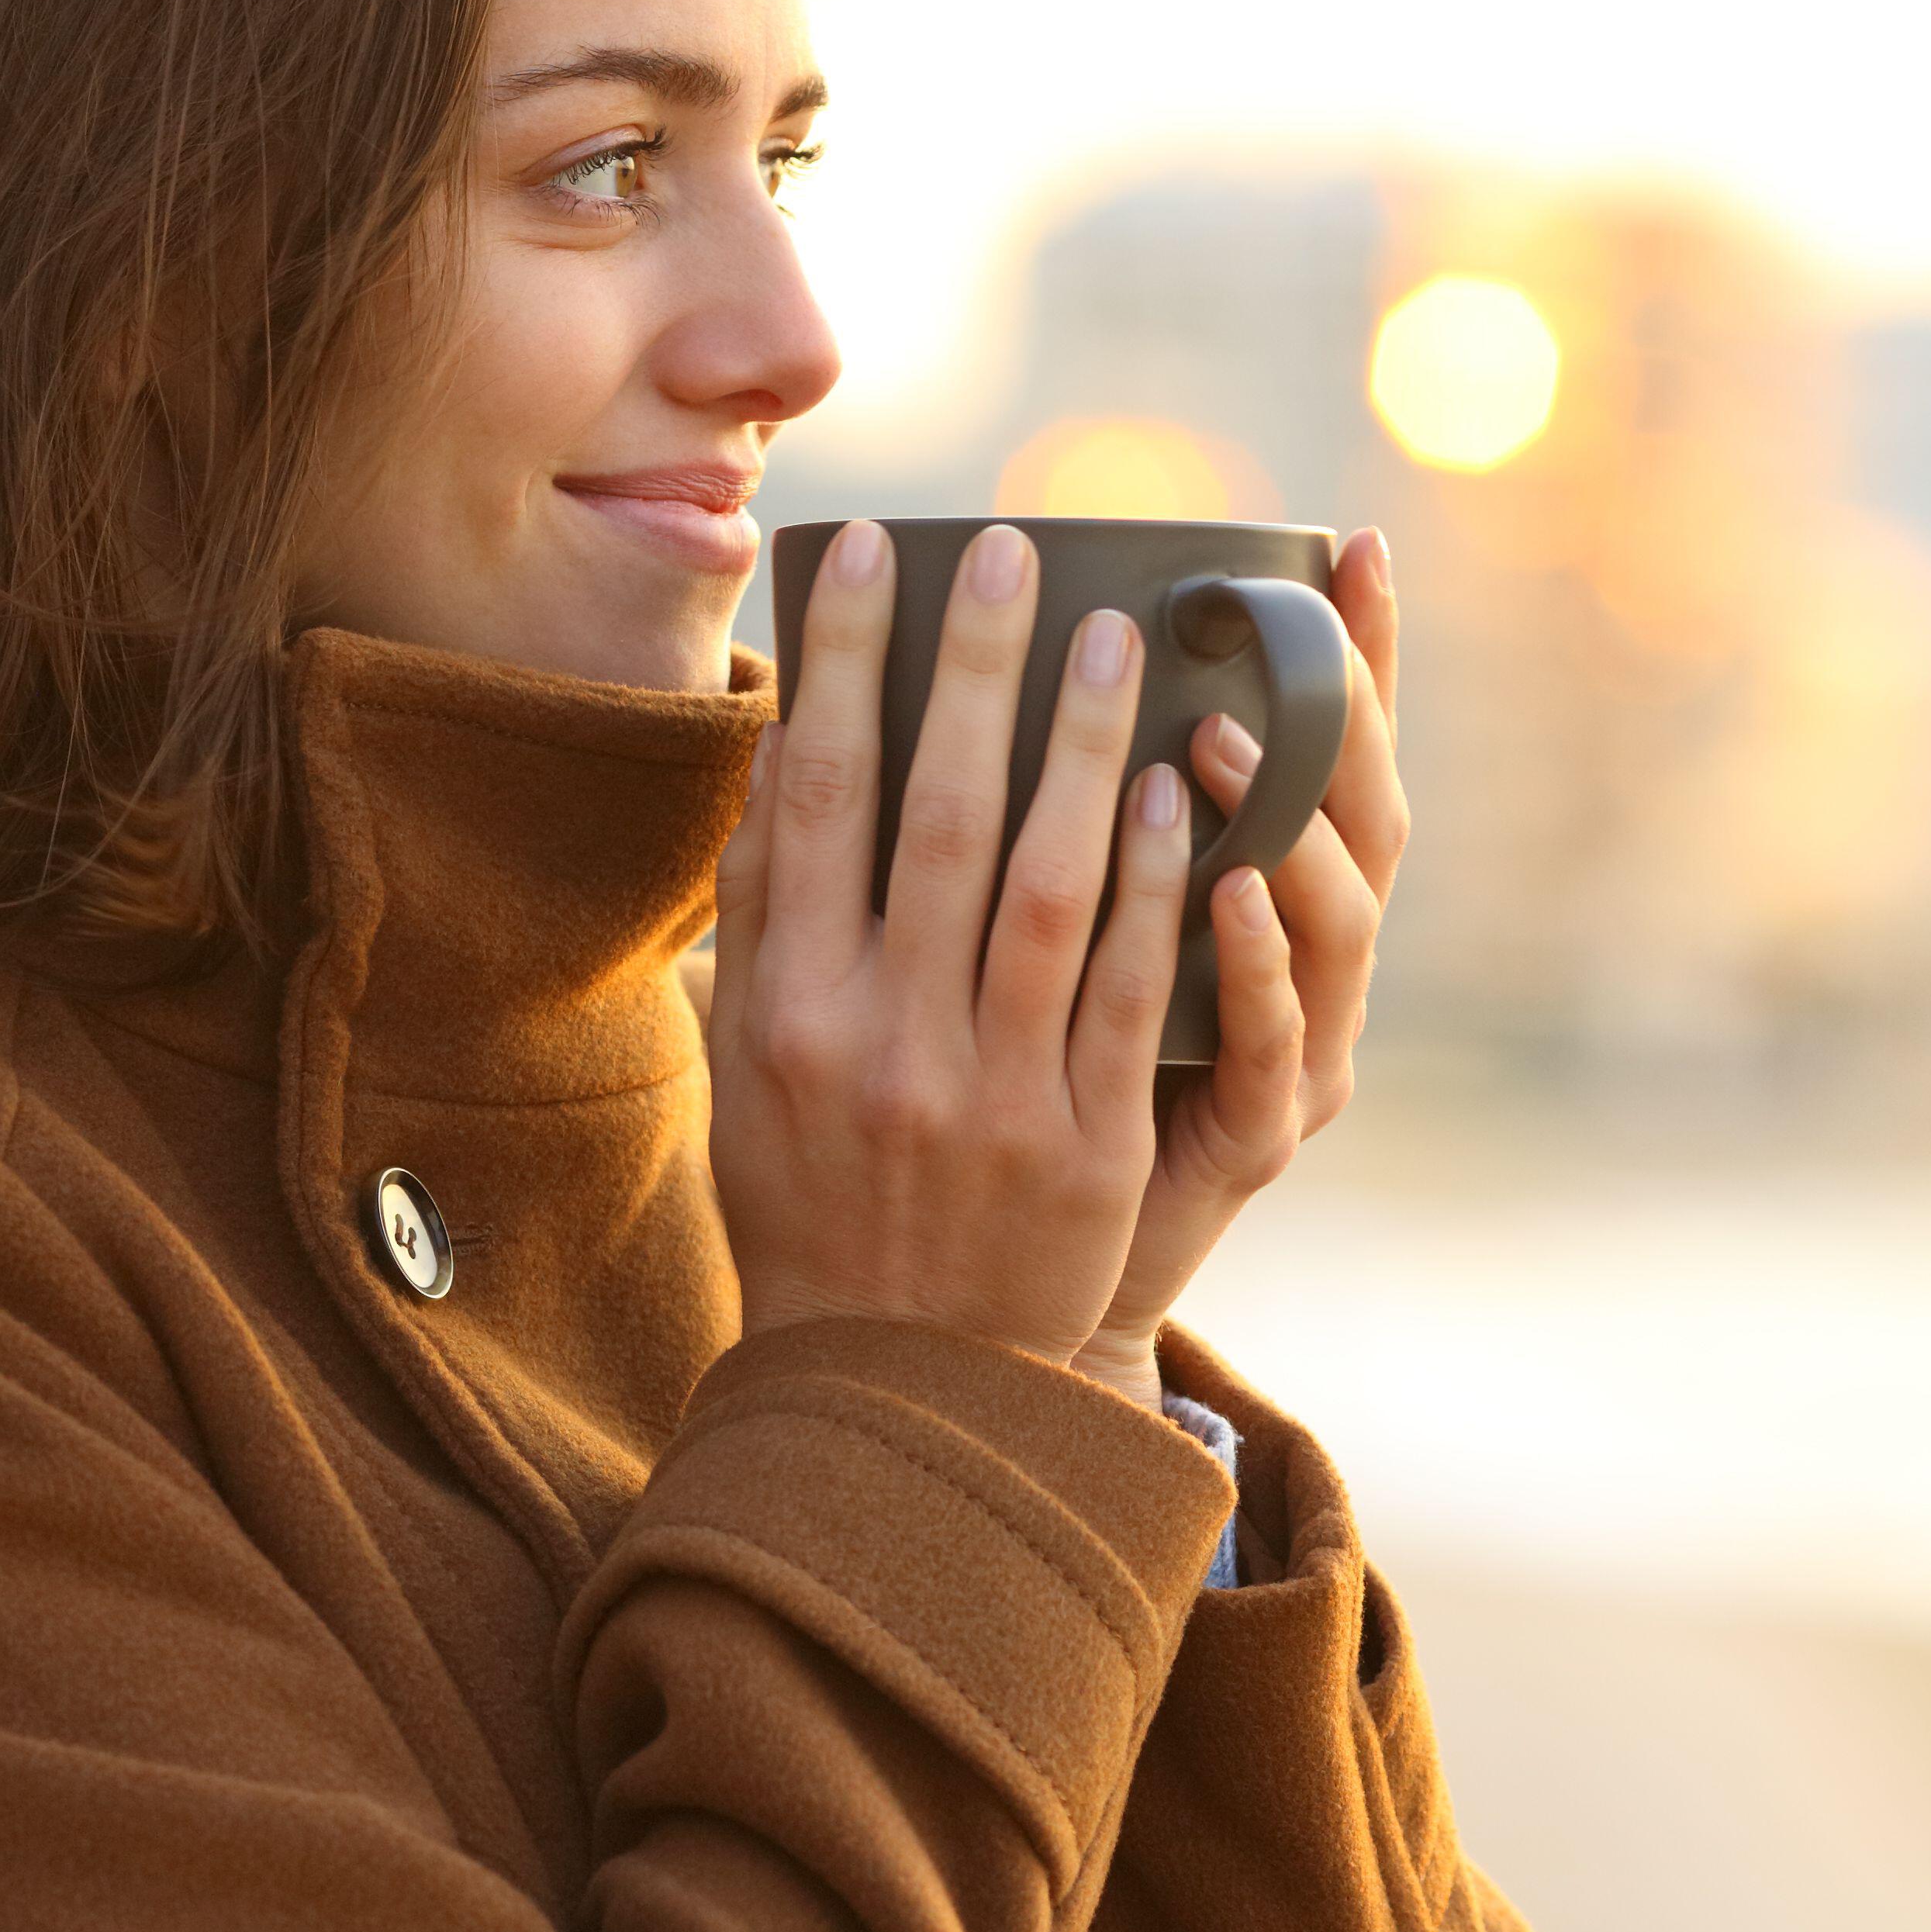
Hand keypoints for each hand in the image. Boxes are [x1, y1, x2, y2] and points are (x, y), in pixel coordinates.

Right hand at [705, 517, 1197, 1376]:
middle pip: (931, 815)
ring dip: (1087, 748)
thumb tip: (783, 752)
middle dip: (976, 670)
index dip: (846, 661)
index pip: (813, 796)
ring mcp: (987, 1096)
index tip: (875, 543)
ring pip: (1045, 885)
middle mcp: (875, 1043)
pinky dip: (1160, 884)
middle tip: (1015, 549)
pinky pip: (1131, 988)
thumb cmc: (816, 1195)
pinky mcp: (1086, 1145)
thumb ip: (762, 917)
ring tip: (1123, 634)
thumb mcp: (745, 1066)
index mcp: (782, 1009)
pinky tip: (1185, 790)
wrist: (896, 1388)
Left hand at [1071, 527, 1405, 1409]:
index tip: (1355, 545)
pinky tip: (1228, 886)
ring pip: (1336, 916)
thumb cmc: (1019, 1087)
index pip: (1326, 752)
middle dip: (1338, 706)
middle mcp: (1301, 960)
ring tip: (1209, 732)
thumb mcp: (1037, 929)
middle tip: (1283, 614)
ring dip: (1275, 815)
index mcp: (1259, 889)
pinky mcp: (1266, 1134)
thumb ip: (1039, 811)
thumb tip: (982, 647)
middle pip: (1361, 812)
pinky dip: (1257, 959)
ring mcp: (1298, 1047)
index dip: (1354, 655)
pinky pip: (1279, 1037)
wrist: (1007, 1295)